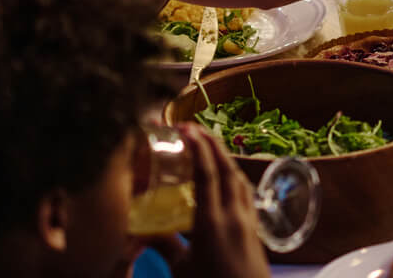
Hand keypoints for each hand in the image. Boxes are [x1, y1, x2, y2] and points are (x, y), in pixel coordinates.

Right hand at [153, 124, 269, 277]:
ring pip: (239, 179)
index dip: (199, 149)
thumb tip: (137, 229)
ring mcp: (249, 220)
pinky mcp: (255, 228)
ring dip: (225, 159)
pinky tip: (226, 179)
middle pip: (227, 170)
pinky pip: (245, 193)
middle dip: (213, 145)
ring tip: (209, 147)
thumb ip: (163, 244)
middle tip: (196, 128)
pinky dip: (234, 178)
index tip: (187, 129)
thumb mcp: (181, 269)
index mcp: (212, 224)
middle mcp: (235, 216)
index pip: (207, 176)